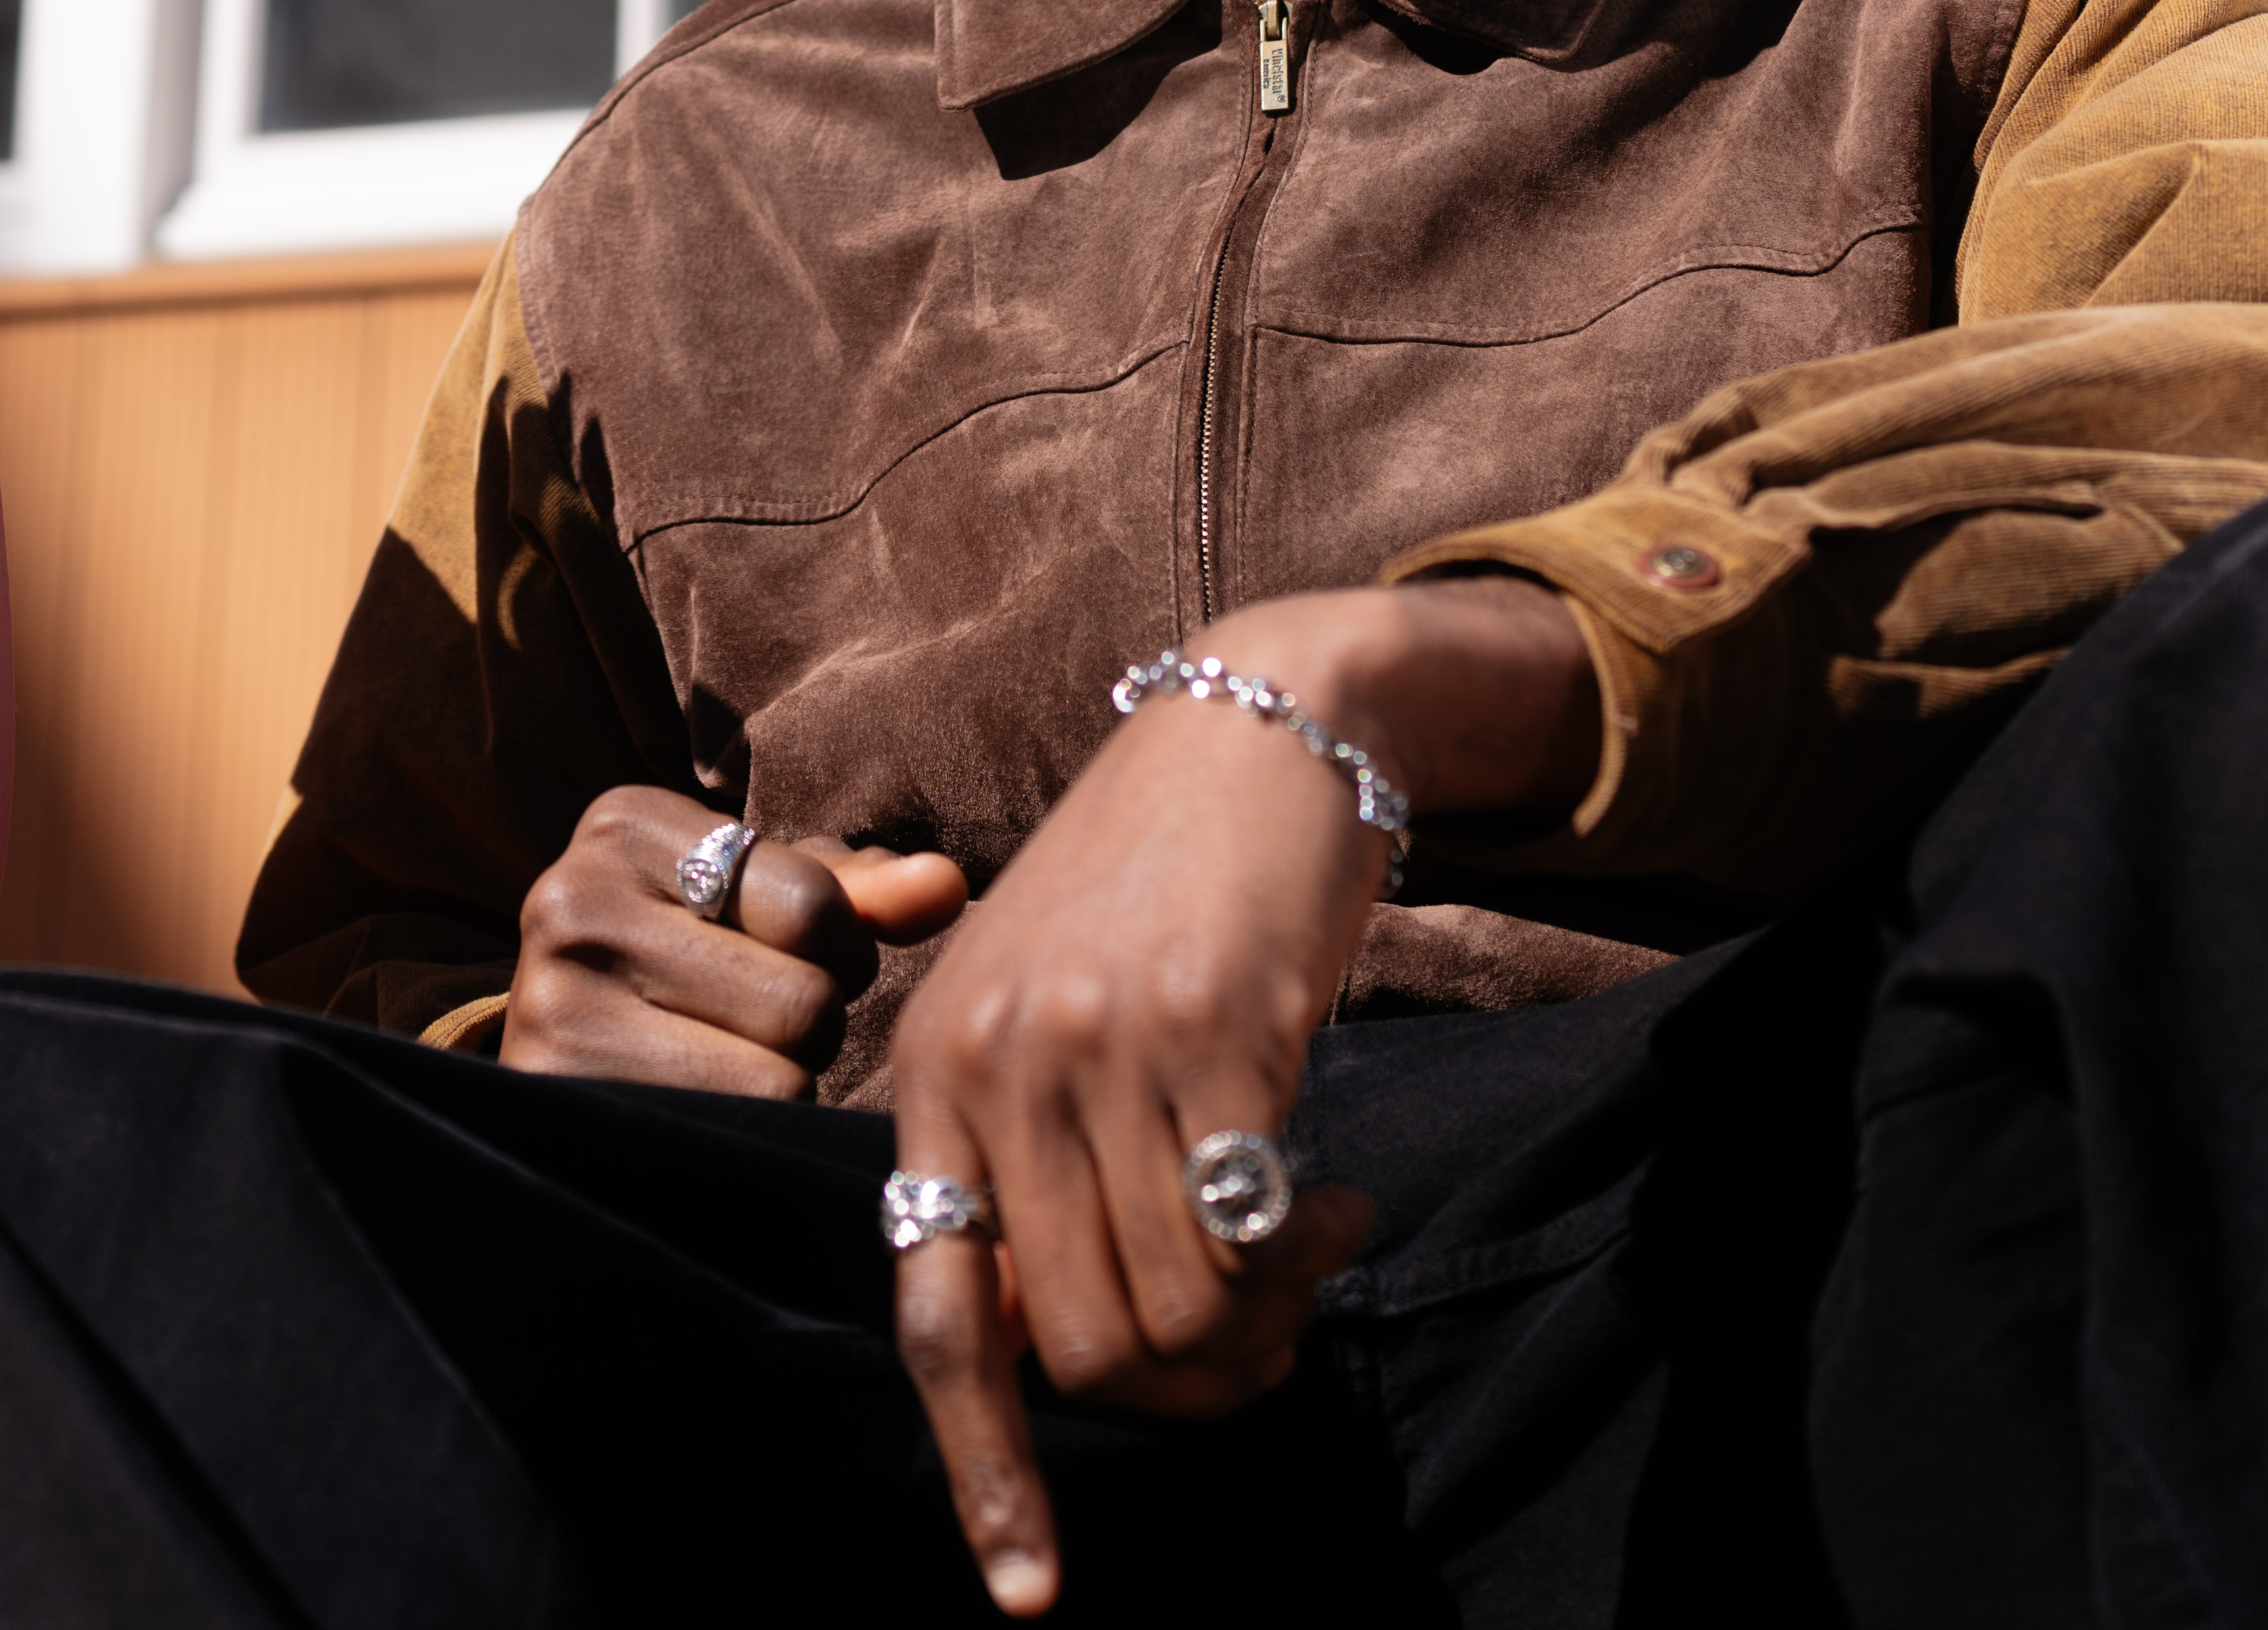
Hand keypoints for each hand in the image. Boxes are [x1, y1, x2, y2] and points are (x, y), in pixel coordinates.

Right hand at [496, 788, 968, 1099]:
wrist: (562, 1063)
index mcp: (624, 824)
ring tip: (723, 1061)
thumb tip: (947, 886)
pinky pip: (737, 1133)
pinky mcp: (564, 1101)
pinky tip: (702, 1109)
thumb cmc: (688, 959)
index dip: (838, 948)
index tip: (786, 955)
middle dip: (809, 1023)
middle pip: (802, 999)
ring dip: (782, 1083)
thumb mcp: (762, 904)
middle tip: (751, 1021)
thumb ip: (859, 894)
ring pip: (779, 1076)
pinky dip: (750, 1132)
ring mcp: (554, 1009)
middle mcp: (571, 902)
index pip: (813, 905)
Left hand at [887, 580, 1599, 1615]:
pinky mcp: (1213, 1031)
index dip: (988, 1472)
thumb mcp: (1043, 1011)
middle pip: (1085, 1351)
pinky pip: (1254, 1237)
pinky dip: (1306, 1258)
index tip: (1031, 1596)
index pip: (940, 1322)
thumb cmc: (1150, 892)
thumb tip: (1055, 1349)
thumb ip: (1027, 1163)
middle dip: (1189, 1391)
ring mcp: (1102, 1048)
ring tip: (1304, 1252)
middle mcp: (997, 1065)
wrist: (1256, 724)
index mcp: (933, 1076)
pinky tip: (1334, 1198)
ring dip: (1261, 1326)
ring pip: (1179, 1312)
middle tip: (1259, 1337)